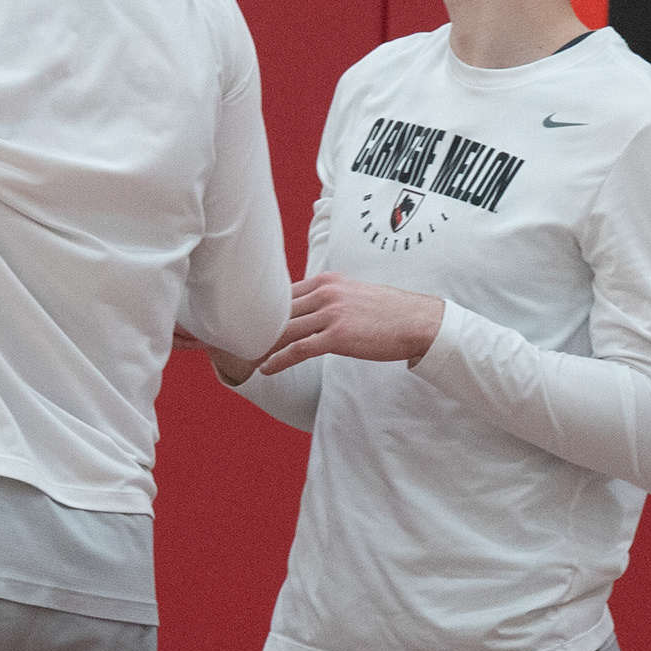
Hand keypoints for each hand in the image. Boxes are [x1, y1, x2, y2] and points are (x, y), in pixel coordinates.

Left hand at [255, 274, 447, 376]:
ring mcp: (331, 313)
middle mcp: (325, 293)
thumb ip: (328, 299)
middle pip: (278, 311)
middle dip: (254, 327)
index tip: (242, 321)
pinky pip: (299, 349)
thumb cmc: (388, 312)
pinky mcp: (338, 335)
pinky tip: (266, 369)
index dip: (260, 310)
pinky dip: (279, 360)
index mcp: (326, 281)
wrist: (417, 322)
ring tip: (244, 357)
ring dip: (261, 346)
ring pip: (284, 330)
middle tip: (233, 341)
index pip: (282, 294)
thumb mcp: (353, 295)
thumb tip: (306, 311)